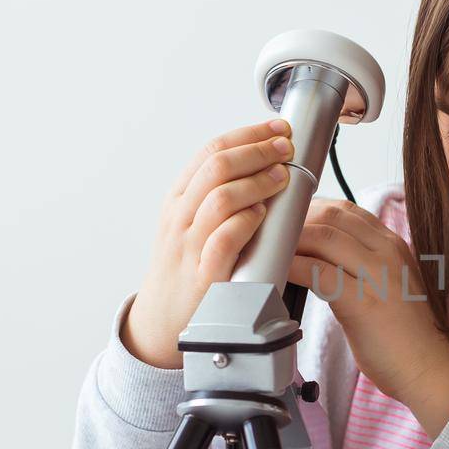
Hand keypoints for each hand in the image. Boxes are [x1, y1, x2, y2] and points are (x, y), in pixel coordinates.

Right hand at [122, 118, 294, 368]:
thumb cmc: (186, 267)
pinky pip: (222, 241)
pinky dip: (244, 222)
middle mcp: (180, 217)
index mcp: (179, 198)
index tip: (278, 128)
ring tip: (282, 176)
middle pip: (217, 166)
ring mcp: (188, 246)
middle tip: (285, 147)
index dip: (248, 134)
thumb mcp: (192, 223)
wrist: (162, 319)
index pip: (211, 151)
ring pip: (219, 198)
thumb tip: (265, 163)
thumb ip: (220, 194)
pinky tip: (261, 215)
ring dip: (256, 181)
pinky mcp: (203, 276)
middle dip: (257, 151)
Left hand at [288, 197, 448, 416]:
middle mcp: (388, 252)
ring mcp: (378, 274)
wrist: (429, 368)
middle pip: (333, 216)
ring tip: (272, 252)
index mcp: (395, 246)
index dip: (314, 210)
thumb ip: (367, 267)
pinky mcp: (362, 301)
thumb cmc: (407, 336)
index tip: (293, 221)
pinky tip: (279, 273)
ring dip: (291, 241)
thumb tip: (326, 261)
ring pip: (324, 237)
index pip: (348, 211)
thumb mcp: (391, 285)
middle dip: (298, 220)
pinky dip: (292, 267)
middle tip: (275, 236)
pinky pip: (317, 272)